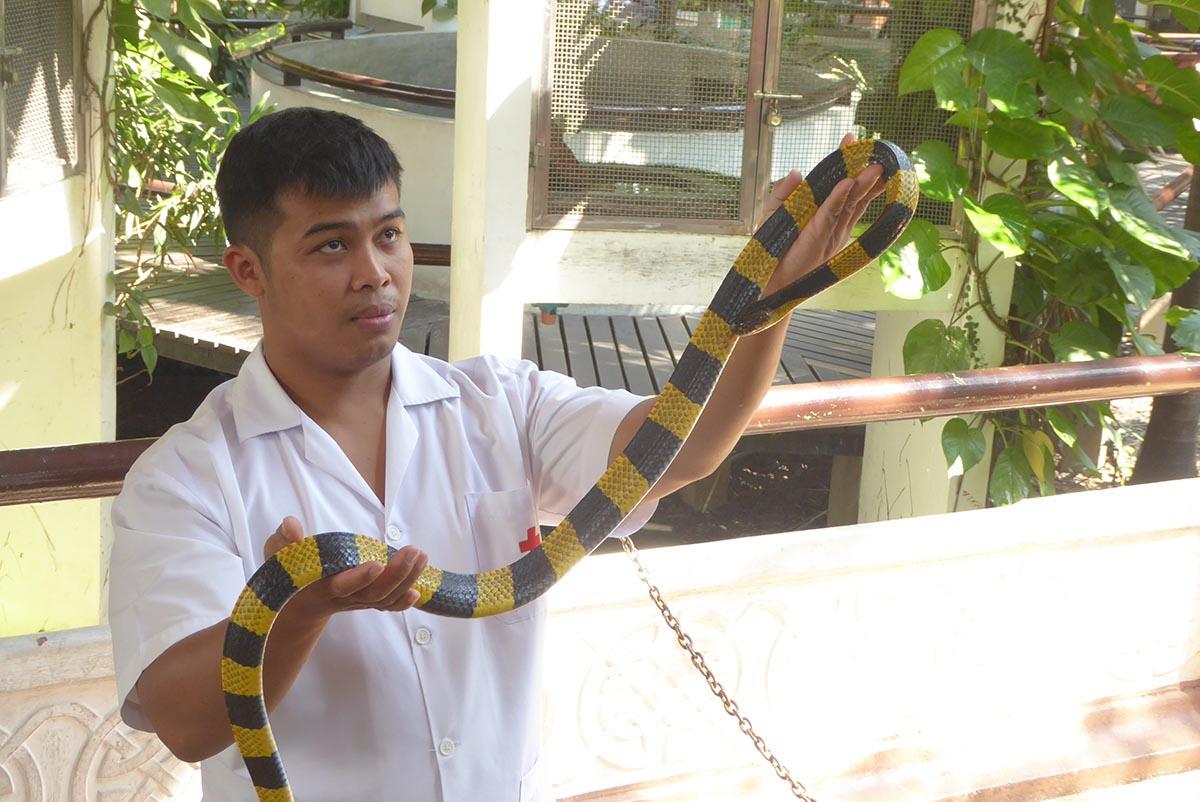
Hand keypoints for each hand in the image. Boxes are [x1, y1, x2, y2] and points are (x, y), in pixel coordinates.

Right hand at [264, 516, 428, 618]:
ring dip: (407, 580)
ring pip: (385, 598)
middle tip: (414, 552)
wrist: (295, 606)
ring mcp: (356, 602)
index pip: (342, 586)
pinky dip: (403, 601)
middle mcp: (342, 599)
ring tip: (422, 557)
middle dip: (396, 574)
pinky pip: (387, 606)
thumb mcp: (278, 555)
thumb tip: (291, 525)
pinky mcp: (366, 602)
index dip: (359, 578)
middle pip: (373, 593)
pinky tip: (418, 587)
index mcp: (320, 587)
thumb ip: (283, 540)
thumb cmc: (288, 574)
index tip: (377, 563)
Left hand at [760, 133, 885, 294]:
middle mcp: (833, 220)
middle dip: (866, 170)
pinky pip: (831, 212)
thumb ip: (784, 192)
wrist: (770, 280)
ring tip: (877, 166)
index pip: (843, 185)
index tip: (853, 140)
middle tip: (881, 152)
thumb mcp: (775, 214)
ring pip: (850, 200)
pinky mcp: (819, 234)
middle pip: (855, 191)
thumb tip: (795, 172)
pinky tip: (848, 183)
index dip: (849, 164)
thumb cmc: (774, 250)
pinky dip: (839, 197)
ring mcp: (830, 227)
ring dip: (863, 182)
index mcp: (825, 213)